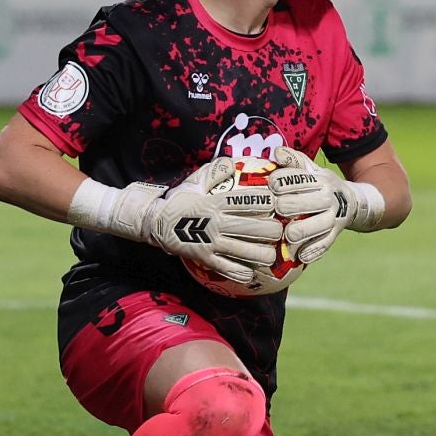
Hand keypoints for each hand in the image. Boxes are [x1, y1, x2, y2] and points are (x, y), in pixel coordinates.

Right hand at [120, 159, 281, 293]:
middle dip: (272, 230)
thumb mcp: (194, 182)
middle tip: (280, 231)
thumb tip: (232, 163)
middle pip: (252, 227)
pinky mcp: (205, 258)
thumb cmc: (179, 201)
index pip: (246, 201)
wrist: (155, 222)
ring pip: (245, 251)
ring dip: (263, 254)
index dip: (266, 202)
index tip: (277, 202)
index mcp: (214, 202)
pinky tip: (252, 273)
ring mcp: (211, 242)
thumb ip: (214, 172)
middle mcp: (216, 223)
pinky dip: (243, 273)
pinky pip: (228, 268)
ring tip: (271, 254)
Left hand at [268, 147, 379, 267]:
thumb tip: (276, 152)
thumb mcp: (310, 169)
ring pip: (317, 226)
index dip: (282, 182)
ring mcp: (332, 218)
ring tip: (288, 234)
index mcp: (320, 180)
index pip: (299, 180)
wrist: (351, 202)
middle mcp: (328, 199)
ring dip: (302, 231)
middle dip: (289, 206)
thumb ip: (293, 160)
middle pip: (307, 203)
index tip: (271, 185)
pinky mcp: (333, 235)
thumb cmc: (318, 184)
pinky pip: (324, 245)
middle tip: (278, 209)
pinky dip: (313, 251)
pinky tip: (300, 255)